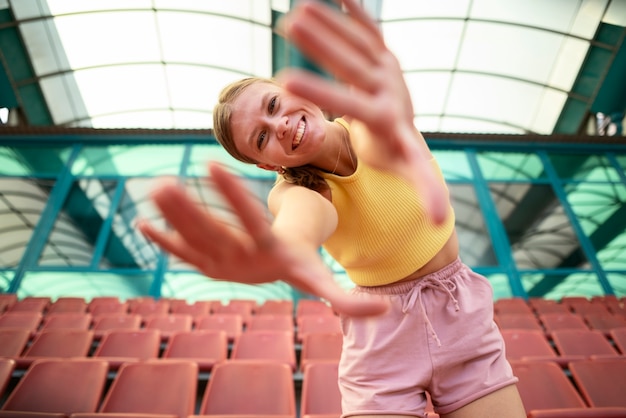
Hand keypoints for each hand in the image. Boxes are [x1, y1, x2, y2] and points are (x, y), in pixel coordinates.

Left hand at [138, 162, 387, 316]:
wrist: (272, 273)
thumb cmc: (299, 265)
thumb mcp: (320, 278)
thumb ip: (345, 299)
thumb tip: (384, 313)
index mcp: (266, 253)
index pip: (248, 221)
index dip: (231, 196)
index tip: (211, 165)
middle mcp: (237, 259)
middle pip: (210, 231)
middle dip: (187, 209)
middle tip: (165, 183)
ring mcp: (216, 262)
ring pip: (190, 237)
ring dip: (170, 214)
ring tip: (155, 187)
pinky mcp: (203, 262)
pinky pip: (180, 251)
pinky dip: (161, 239)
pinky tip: (141, 223)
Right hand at [277, 0, 447, 223]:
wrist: (403, 124)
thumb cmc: (396, 151)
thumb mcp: (411, 171)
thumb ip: (427, 189)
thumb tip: (443, 221)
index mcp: (390, 117)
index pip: (358, 106)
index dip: (327, 95)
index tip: (287, 85)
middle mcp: (390, 87)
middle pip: (355, 64)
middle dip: (323, 46)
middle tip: (291, 26)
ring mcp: (386, 67)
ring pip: (358, 41)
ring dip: (329, 23)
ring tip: (297, 10)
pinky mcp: (383, 54)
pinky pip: (368, 29)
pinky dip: (353, 11)